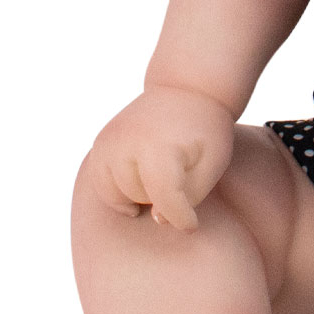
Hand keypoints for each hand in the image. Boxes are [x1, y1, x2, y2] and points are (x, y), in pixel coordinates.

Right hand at [85, 86, 235, 232]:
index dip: (181, 218)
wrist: (187, 88)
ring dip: (139, 196)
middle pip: (141, 198)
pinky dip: (118, 190)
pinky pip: (101, 184)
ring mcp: (109, 141)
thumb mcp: (213, 163)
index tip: (193, 224)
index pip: (165, 198)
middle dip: (161, 199)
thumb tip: (157, 218)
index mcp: (159, 145)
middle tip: (181, 180)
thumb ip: (191, 196)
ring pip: (117, 195)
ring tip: (162, 179)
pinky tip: (141, 183)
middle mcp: (127, 142)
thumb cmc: (205, 131)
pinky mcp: (100, 143)